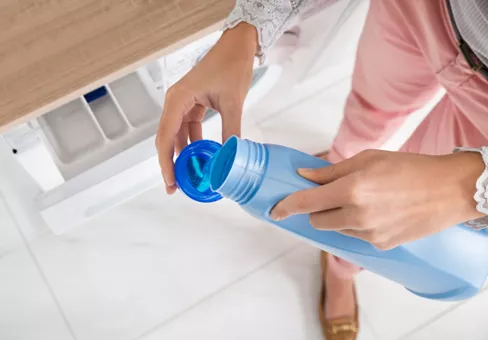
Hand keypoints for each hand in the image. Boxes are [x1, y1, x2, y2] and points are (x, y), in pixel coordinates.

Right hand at [156, 23, 257, 193]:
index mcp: (178, 99)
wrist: (238, 46)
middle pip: (167, 139)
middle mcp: (175, 102)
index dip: (166, 162)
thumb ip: (230, 131)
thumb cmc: (232, 66)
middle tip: (176, 187)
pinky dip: (194, 144)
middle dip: (170, 163)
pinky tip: (201, 159)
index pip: (166, 136)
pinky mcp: (192, 105)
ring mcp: (182, 104)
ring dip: (183, 155)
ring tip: (189, 177)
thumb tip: (230, 159)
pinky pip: (189, 129)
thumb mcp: (233, 102)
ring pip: (177, 136)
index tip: (170, 181)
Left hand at [271, 150, 483, 249]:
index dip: (286, 207)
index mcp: (351, 190)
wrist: (448, 190)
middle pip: (317, 221)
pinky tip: (377, 213)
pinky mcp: (381, 245)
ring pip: (336, 230)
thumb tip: (304, 176)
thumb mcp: (367, 159)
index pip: (306, 203)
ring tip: (362, 201)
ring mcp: (369, 234)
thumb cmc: (408, 168)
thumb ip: (331, 172)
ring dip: (338, 218)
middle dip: (317, 210)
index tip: (275, 211)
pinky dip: (356, 226)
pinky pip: (355, 237)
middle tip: (331, 196)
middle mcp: (357, 215)